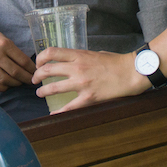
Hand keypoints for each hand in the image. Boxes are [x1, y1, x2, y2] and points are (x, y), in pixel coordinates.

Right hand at [0, 16, 35, 90]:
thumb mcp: (5, 39)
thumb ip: (15, 51)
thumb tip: (28, 65)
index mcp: (4, 44)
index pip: (23, 61)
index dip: (32, 69)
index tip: (36, 72)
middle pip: (15, 72)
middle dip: (26, 78)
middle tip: (31, 81)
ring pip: (5, 80)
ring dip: (15, 84)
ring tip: (20, 82)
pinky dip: (1, 88)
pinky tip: (6, 86)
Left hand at [32, 47, 146, 113]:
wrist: (131, 72)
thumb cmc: (117, 62)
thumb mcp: (96, 53)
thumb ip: (82, 57)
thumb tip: (74, 62)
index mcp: (79, 55)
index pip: (51, 52)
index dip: (40, 58)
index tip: (38, 64)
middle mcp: (77, 68)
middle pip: (47, 69)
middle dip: (37, 75)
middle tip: (34, 80)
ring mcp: (81, 83)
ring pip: (53, 87)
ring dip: (43, 92)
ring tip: (40, 94)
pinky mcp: (88, 98)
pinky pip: (68, 107)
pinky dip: (58, 112)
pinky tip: (53, 114)